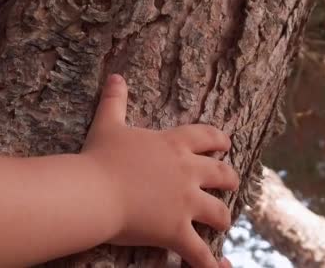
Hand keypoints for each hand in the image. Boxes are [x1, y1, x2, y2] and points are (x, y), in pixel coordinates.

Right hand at [81, 74, 238, 267]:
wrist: (94, 191)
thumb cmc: (100, 157)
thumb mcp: (108, 124)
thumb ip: (115, 99)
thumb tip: (115, 76)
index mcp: (173, 145)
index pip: (207, 137)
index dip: (220, 140)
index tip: (226, 143)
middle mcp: (187, 173)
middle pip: (222, 174)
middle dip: (229, 179)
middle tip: (230, 182)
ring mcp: (185, 203)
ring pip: (219, 212)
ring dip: (223, 217)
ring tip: (223, 221)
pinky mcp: (176, 231)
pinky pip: (200, 254)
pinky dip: (213, 265)